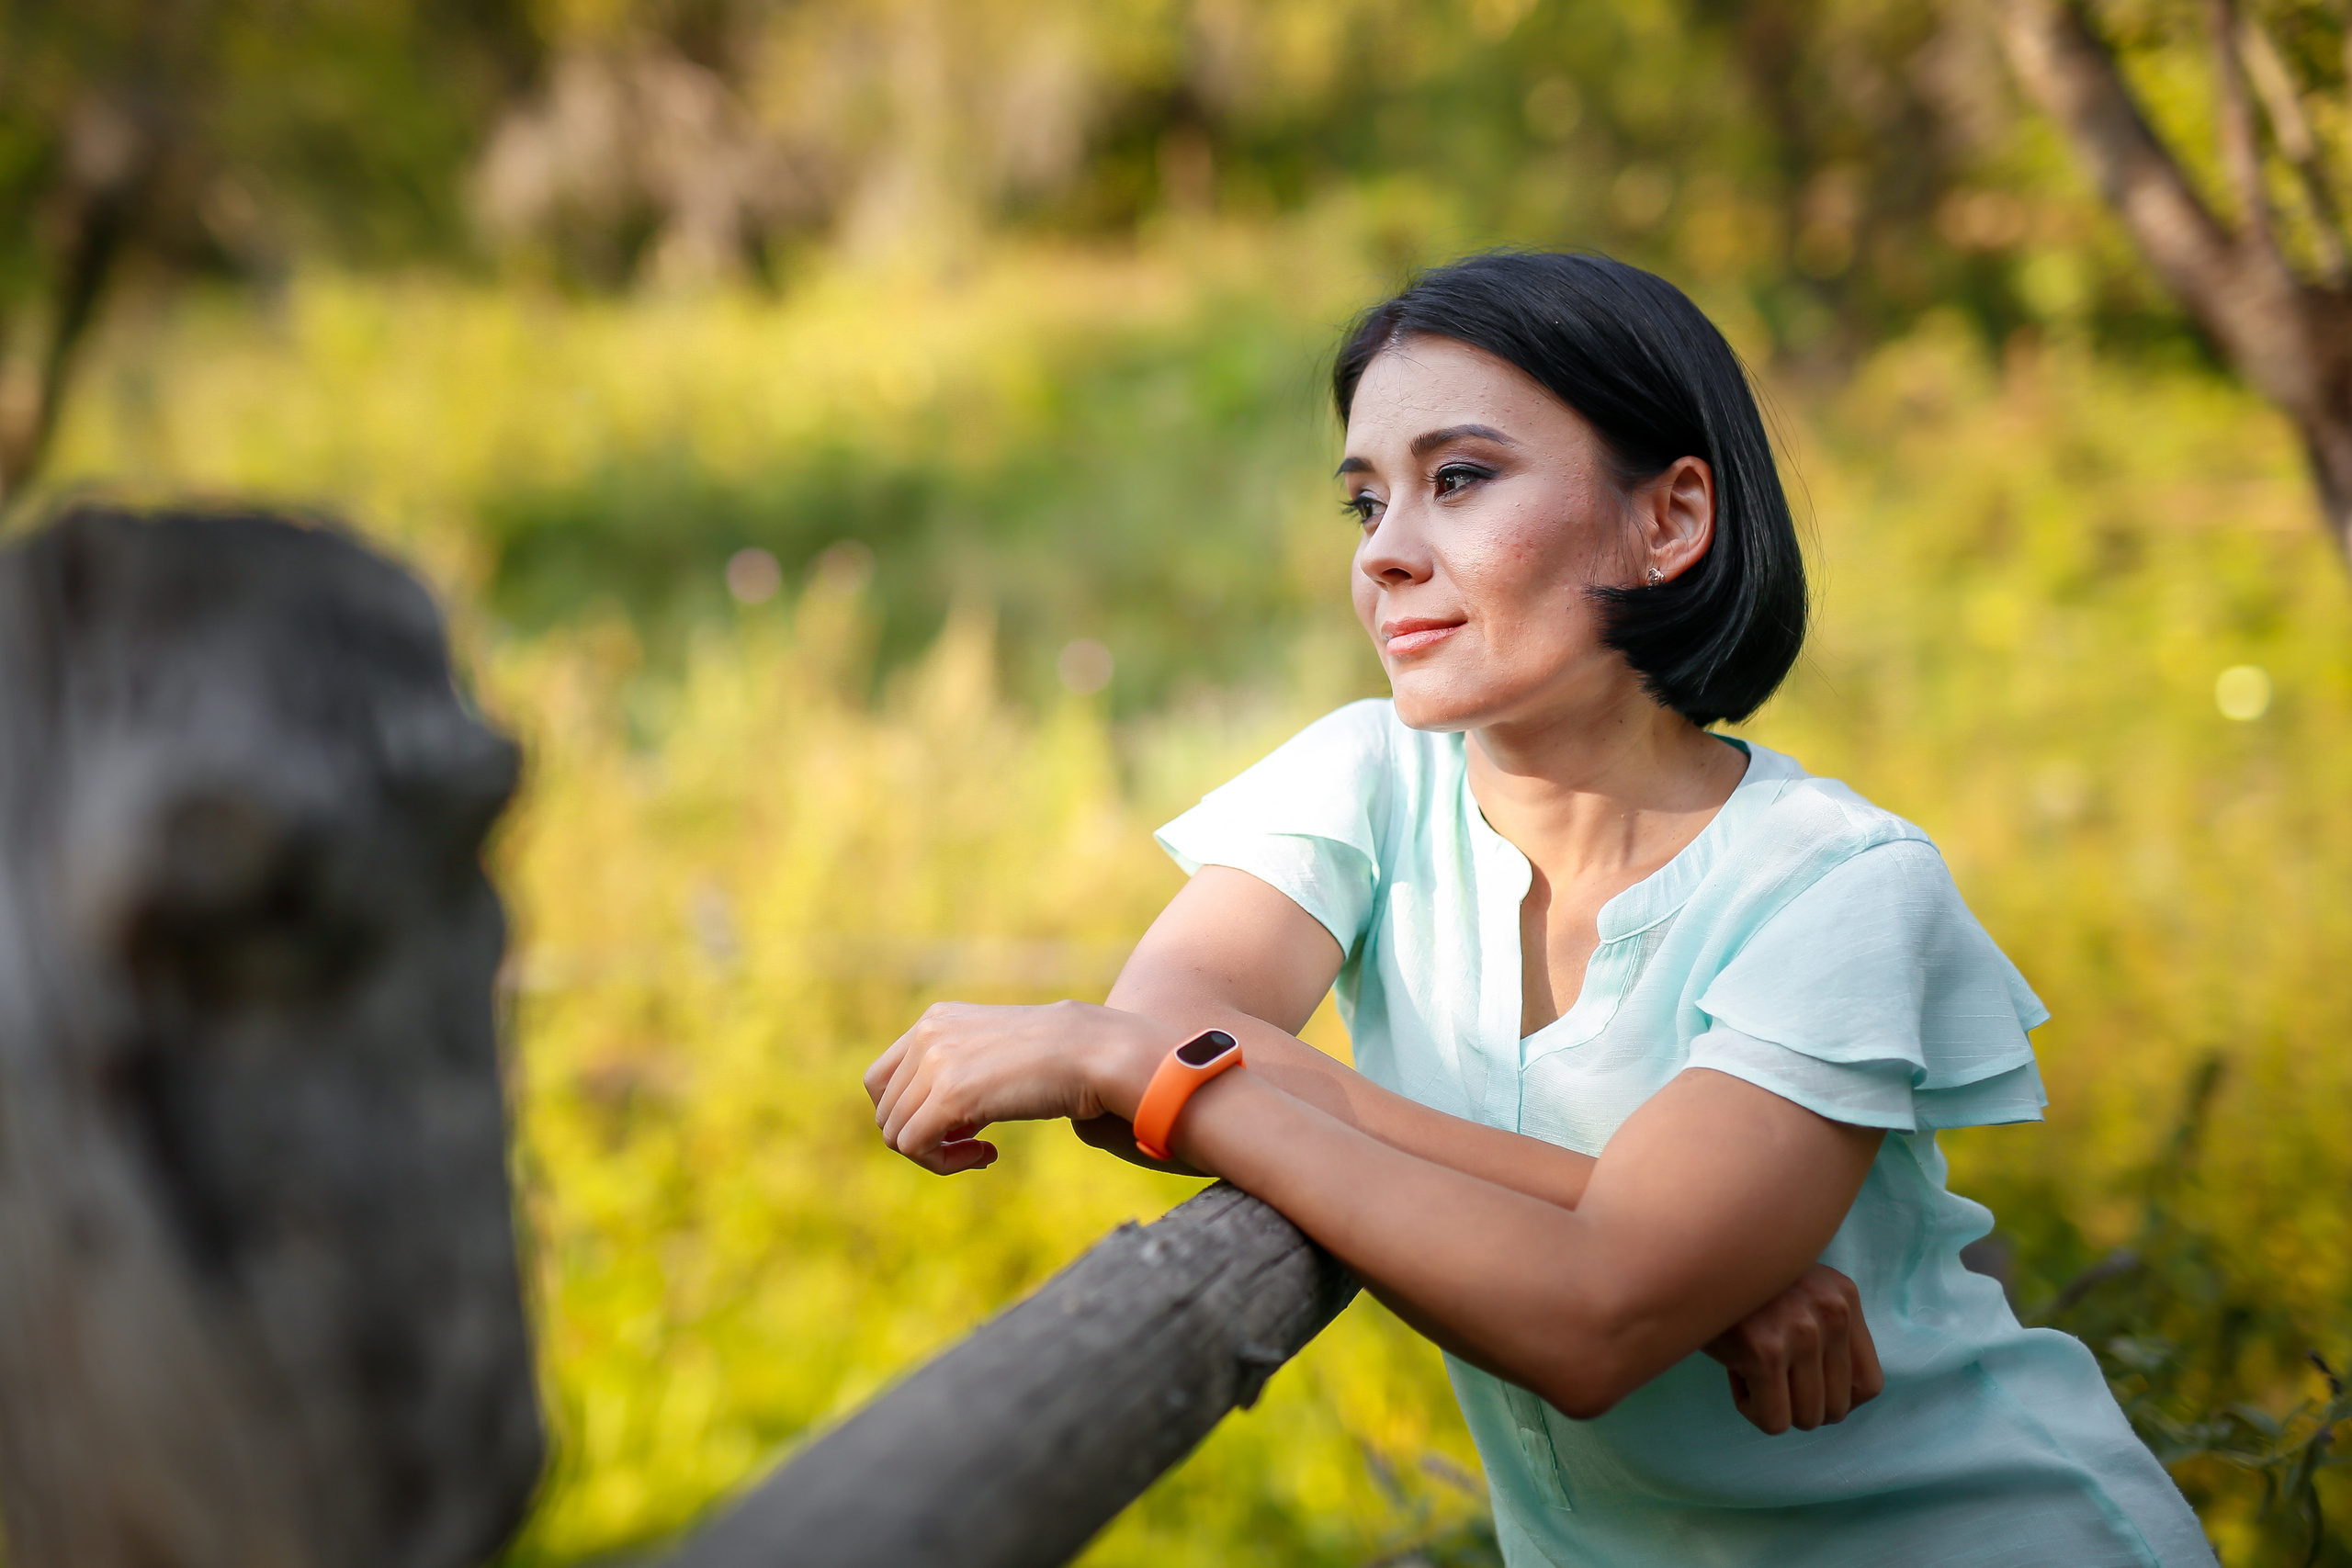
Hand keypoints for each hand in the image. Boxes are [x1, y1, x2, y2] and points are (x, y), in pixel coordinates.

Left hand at [863, 999, 1173, 1173]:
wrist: (1095, 1051)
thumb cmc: (1061, 1058)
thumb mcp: (997, 1053)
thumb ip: (959, 1072)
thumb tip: (939, 1124)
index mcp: (935, 1019)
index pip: (883, 1081)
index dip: (912, 1114)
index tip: (959, 1125)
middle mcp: (927, 1035)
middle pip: (886, 1110)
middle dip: (925, 1137)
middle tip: (974, 1143)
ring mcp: (934, 1063)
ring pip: (895, 1133)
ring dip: (937, 1154)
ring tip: (983, 1150)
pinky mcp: (948, 1096)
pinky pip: (914, 1148)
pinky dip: (944, 1164)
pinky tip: (989, 1154)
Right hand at [1703, 1264, 1883, 1433]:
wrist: (1686, 1261)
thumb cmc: (1739, 1289)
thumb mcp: (1798, 1295)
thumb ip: (1824, 1331)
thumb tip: (1840, 1400)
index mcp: (1843, 1296)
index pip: (1869, 1386)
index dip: (1835, 1401)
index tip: (1803, 1388)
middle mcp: (1831, 1311)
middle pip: (1837, 1409)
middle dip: (1798, 1405)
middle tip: (1768, 1376)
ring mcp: (1801, 1331)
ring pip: (1806, 1418)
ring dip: (1773, 1405)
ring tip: (1749, 1368)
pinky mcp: (1766, 1351)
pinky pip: (1773, 1420)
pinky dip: (1751, 1409)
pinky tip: (1734, 1373)